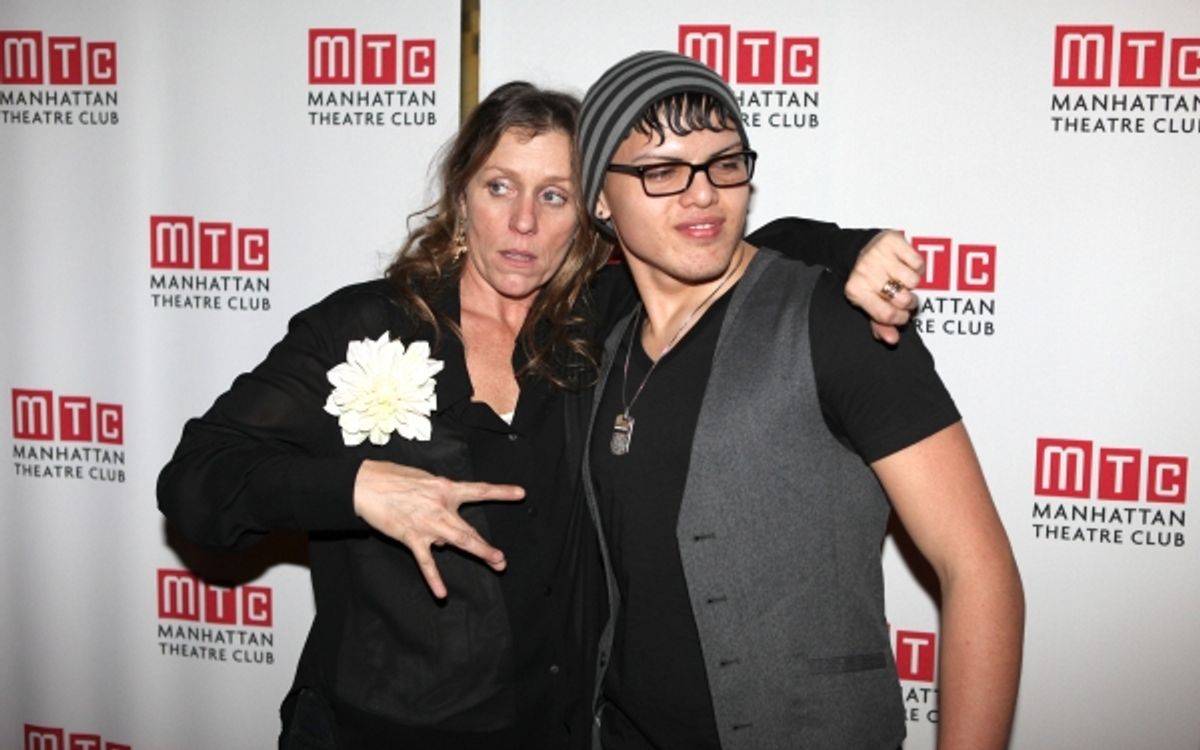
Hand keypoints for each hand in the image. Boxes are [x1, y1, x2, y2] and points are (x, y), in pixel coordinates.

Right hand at [352, 459, 524, 598]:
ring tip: (496, 562)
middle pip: (470, 528)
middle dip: (487, 546)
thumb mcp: (423, 479)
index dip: (501, 492)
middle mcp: (441, 506)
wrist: (365, 485)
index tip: (520, 493)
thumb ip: (440, 496)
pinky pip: (426, 562)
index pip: (479, 490)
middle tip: (502, 559)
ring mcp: (427, 524)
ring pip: (459, 542)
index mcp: (445, 488)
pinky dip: (434, 579)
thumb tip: (447, 518)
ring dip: (479, 552)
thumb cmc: (391, 477)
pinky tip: (442, 593)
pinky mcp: (411, 537)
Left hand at [845, 230, 923, 343]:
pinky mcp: (892, 241)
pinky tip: (904, 264)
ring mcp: (878, 256)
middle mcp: (865, 273)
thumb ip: (881, 323)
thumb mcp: (869, 303)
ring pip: (913, 281)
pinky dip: (916, 266)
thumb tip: (892, 339)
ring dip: (911, 282)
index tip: (902, 314)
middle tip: (903, 295)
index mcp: (856, 292)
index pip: (887, 315)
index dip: (901, 318)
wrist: (859, 249)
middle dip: (909, 301)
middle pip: (903, 299)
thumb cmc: (867, 280)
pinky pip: (918, 262)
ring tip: (901, 277)